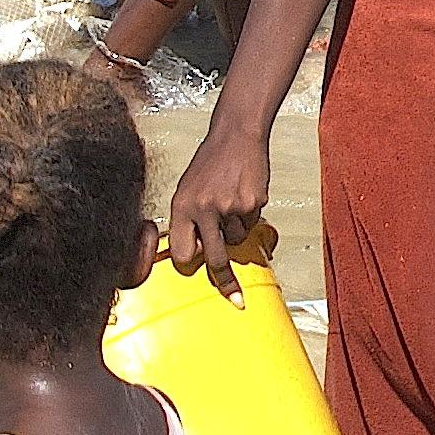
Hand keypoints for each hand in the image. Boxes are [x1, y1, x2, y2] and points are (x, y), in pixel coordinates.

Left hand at [166, 126, 271, 275]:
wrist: (236, 136)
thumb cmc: (210, 163)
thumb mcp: (188, 189)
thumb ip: (188, 219)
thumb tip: (193, 252)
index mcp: (182, 206)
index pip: (182, 251)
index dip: (190, 259)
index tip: (197, 268)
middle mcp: (204, 209)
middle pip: (214, 259)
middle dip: (225, 281)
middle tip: (234, 298)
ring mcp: (230, 207)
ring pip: (238, 240)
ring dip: (238, 230)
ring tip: (232, 202)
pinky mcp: (253, 203)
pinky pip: (252, 223)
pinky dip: (251, 215)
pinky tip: (244, 193)